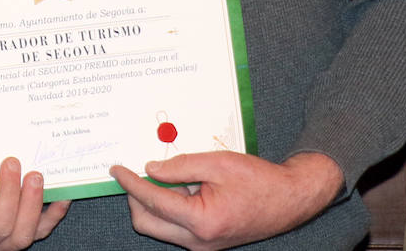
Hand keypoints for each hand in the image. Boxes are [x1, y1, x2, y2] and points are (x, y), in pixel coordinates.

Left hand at [110, 150, 342, 249]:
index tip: (117, 169)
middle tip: (134, 171)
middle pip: (146, 222)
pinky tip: (178, 187)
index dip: (131, 182)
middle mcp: (197, 241)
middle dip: (135, 197)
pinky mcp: (205, 243)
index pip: (153, 201)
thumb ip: (181, 166)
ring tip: (162, 175)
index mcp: (201, 221)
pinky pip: (174, 228)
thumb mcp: (219, 163)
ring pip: (159, 227)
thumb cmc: (259, 180)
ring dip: (152, 203)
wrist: (288, 200)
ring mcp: (201, 246)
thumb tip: (150, 169)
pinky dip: (168, 208)